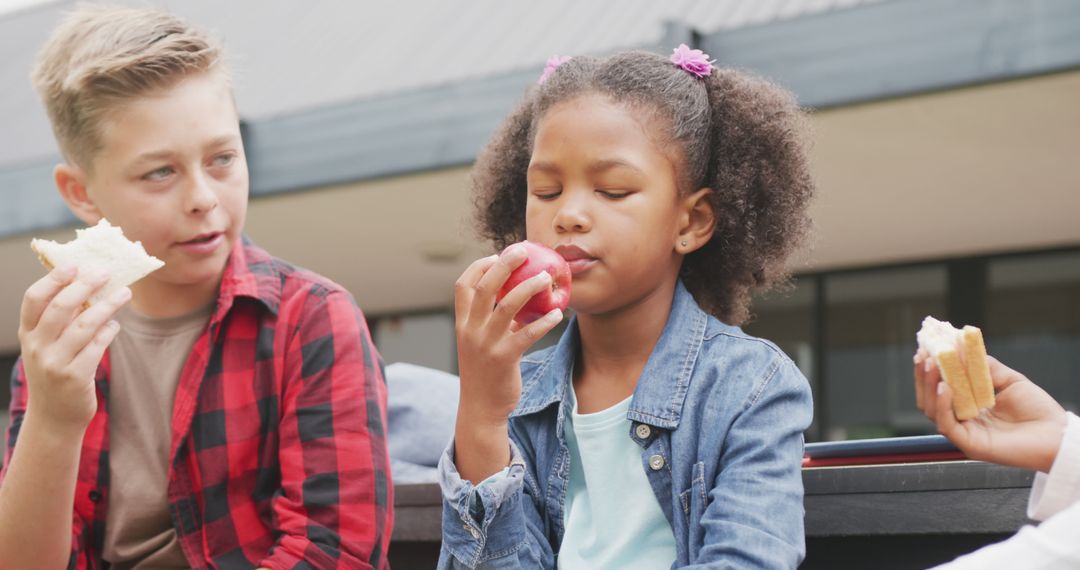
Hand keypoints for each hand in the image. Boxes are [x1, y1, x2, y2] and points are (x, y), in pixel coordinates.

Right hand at [18, 266, 129, 432]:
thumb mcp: (47, 345)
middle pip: (60, 307)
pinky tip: (116, 324)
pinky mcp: (76, 377)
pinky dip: (109, 331)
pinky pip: (98, 346)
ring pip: (85, 325)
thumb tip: (87, 284)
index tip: (73, 264)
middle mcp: (38, 347)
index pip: (34, 299)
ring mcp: (56, 363)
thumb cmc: (55, 371)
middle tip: (105, 273)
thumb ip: (61, 319)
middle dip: (84, 286)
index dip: (53, 279)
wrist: (54, 417)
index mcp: (28, 333)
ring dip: (107, 305)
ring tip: (124, 292)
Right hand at [454, 244, 563, 423]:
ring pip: (507, 306)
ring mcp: (486, 344)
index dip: (479, 267)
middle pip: (485, 288)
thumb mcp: (479, 343)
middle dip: (504, 265)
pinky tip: (557, 315)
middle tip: (522, 251)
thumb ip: (491, 321)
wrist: (481, 408)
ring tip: (546, 277)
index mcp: (462, 324)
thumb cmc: (485, 371)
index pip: (463, 286)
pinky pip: (527, 333)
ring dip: (529, 287)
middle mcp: (471, 330)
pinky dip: (544, 321)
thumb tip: (516, 296)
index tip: (496, 256)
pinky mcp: (504, 358)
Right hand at [915, 351, 1066, 471]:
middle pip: (929, 399)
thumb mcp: (1010, 380)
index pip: (939, 388)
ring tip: (932, 365)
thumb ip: (985, 366)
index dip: (929, 370)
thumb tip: (960, 345)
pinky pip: (946, 424)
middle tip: (923, 355)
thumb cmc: (1038, 411)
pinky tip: (945, 386)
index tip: (925, 349)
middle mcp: (963, 421)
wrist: (1058, 435)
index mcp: (970, 407)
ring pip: (932, 410)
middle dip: (923, 376)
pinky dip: (942, 404)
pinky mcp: (970, 445)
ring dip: (928, 386)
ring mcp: (964, 433)